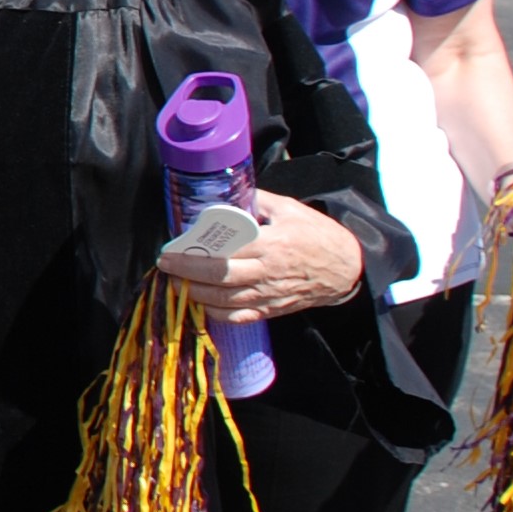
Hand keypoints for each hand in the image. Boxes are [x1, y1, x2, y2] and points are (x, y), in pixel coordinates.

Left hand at [159, 188, 364, 319]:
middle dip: (187, 273)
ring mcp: (270, 295)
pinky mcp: (273, 310)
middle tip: (166, 266)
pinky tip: (202, 303)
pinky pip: (239, 317)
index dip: (195, 254)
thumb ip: (259, 200)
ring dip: (196, 294)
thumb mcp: (290, 209)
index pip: (225, 252)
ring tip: (177, 284)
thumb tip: (228, 193)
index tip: (171, 250)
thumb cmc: (317, 234)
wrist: (346, 267)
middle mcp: (268, 273)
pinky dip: (217, 314)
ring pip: (225, 301)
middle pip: (220, 278)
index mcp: (271, 245)